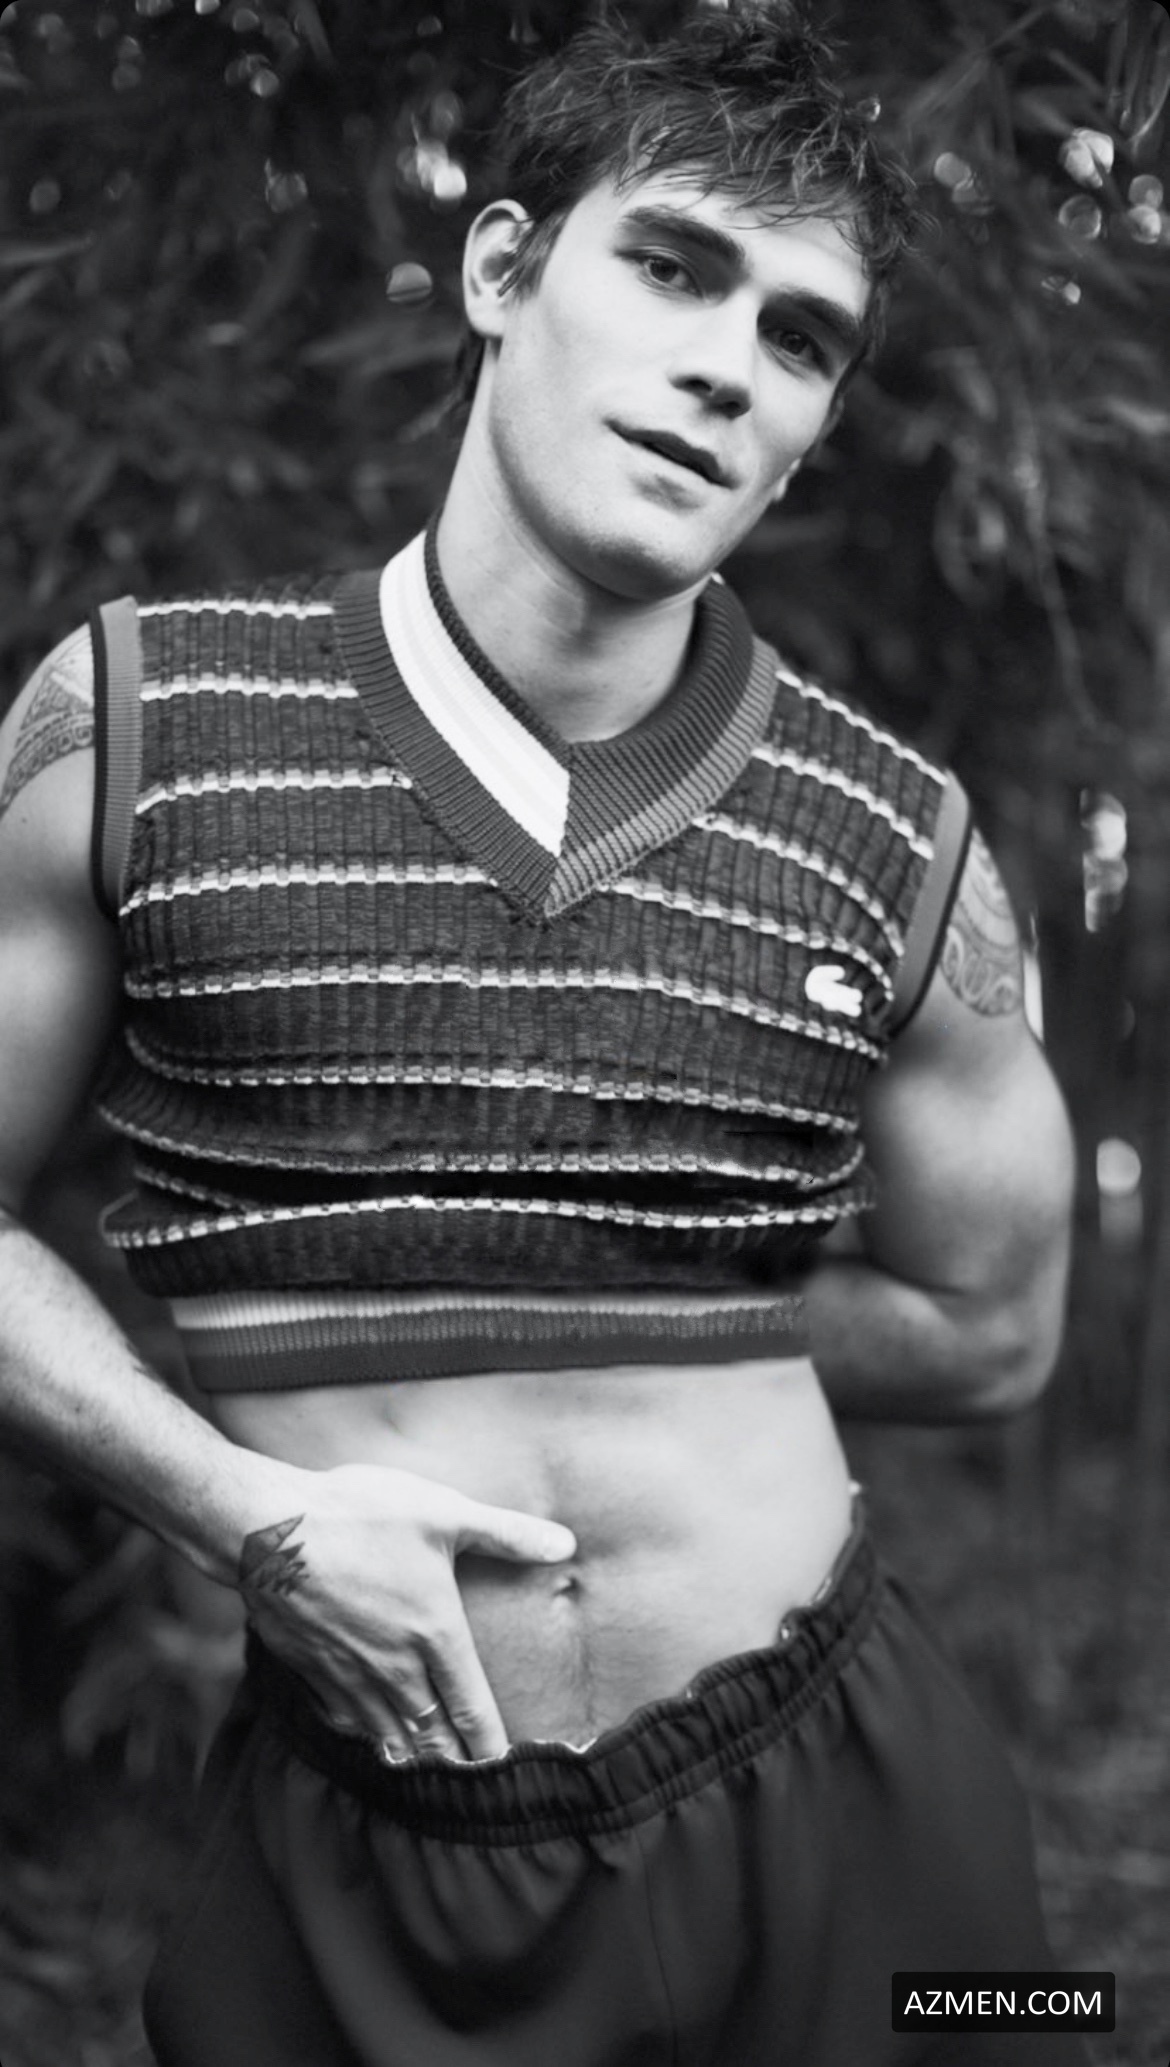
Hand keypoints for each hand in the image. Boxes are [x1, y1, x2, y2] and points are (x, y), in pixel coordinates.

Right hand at [236, 1461, 575, 1761]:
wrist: (267, 1530)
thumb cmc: (360, 1514)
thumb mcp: (443, 1513)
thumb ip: (505, 1533)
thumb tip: (565, 1544)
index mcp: (435, 1635)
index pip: (472, 1709)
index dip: (491, 1747)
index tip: (506, 1772)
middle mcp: (395, 1668)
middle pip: (432, 1734)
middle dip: (454, 1764)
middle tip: (473, 1788)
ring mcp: (349, 1675)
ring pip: (388, 1734)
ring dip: (412, 1756)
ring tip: (429, 1774)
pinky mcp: (311, 1670)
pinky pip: (345, 1720)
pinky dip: (365, 1736)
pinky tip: (369, 1736)